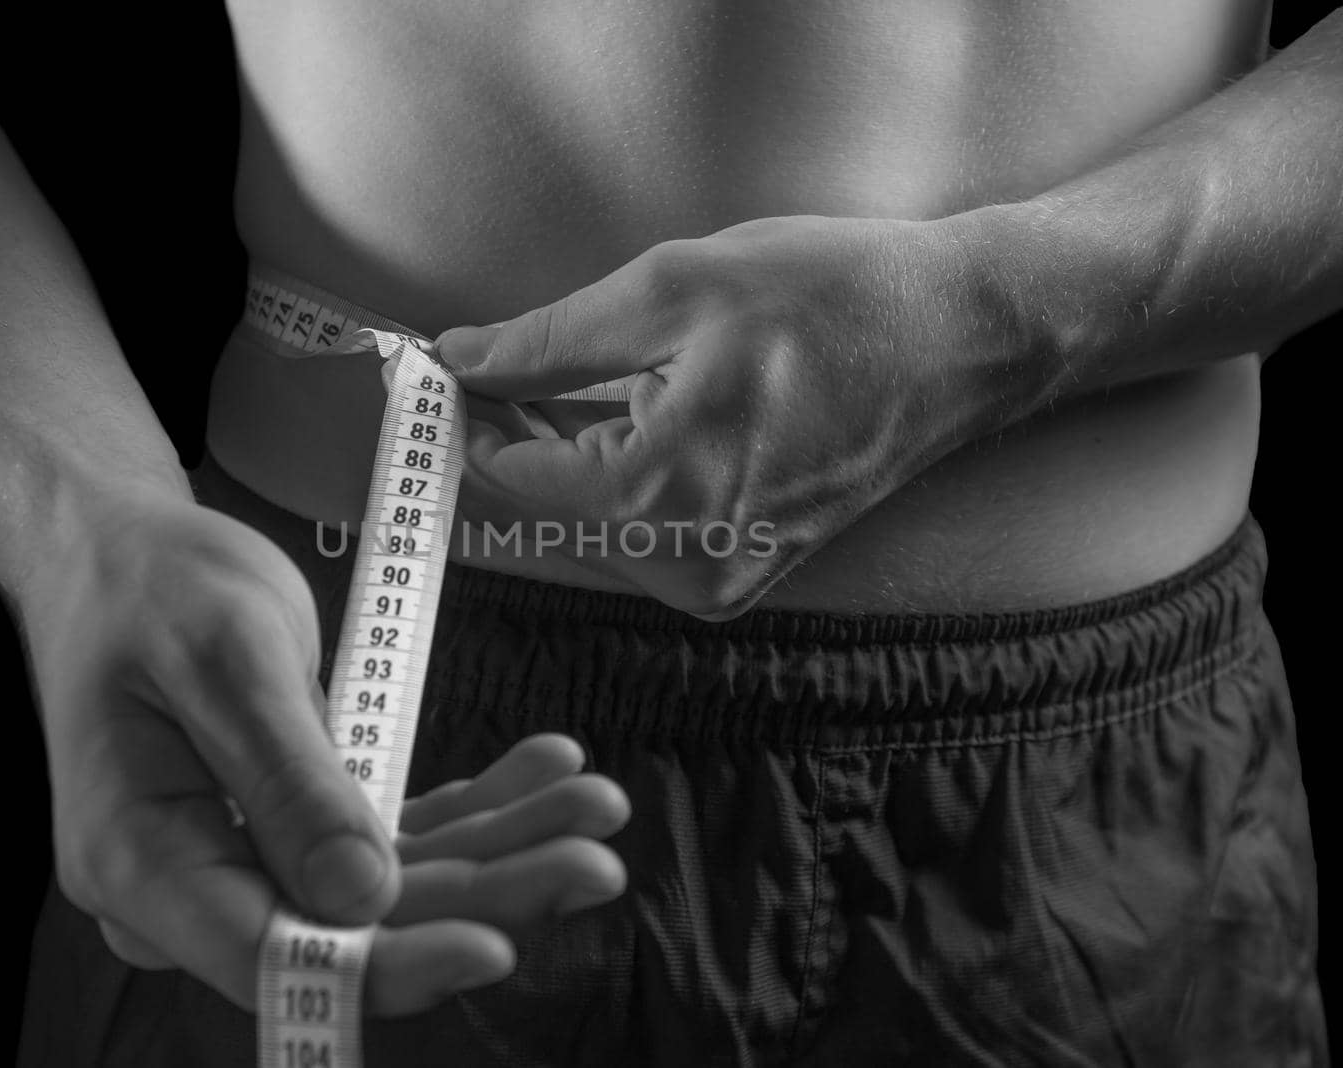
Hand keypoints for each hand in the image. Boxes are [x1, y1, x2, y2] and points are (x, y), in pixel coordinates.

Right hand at [21, 487, 628, 1013]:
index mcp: (141, 863)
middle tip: (597, 854)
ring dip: (501, 847)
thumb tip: (363, 900)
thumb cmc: (156, 586)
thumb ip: (289, 782)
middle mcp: (191, 890)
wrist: (120, 554)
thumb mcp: (228, 659)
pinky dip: (472, 808)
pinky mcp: (292, 832)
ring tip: (596, 802)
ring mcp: (247, 864)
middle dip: (487, 895)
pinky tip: (547, 769)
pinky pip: (393, 838)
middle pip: (357, 927)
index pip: (276, 952)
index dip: (391, 964)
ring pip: (393, 885)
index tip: (499, 947)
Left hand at [436, 216, 1014, 618]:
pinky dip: (621, 478)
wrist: (962, 337)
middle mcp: (687, 566)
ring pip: (596, 524)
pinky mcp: (750, 573)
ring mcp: (724, 581)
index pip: (512, 478)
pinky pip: (646, 533)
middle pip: (550, 509)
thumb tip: (462, 360)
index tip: (443, 372)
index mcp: (660, 498)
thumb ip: (550, 341)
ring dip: (567, 456)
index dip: (468, 421)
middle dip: (515, 435)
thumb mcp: (673, 290)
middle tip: (492, 363)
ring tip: (565, 380)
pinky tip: (632, 414)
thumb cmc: (833, 299)